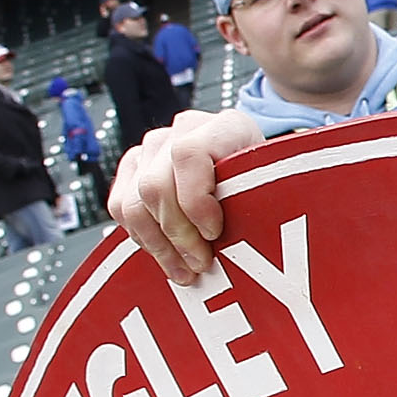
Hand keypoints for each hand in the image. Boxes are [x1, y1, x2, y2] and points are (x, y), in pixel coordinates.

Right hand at [110, 110, 265, 281]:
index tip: (214, 232)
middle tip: (200, 263)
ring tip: (185, 270)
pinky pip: (121, 207)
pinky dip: (142, 238)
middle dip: (178, 235)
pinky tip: (167, 256)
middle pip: (155, 185)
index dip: (195, 200)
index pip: (188, 155)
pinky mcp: (134, 167)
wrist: (258, 171)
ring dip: (159, 245)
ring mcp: (155, 147)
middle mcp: (184, 130)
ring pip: (134, 201)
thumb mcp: (275, 189)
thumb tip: (244, 243)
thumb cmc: (268, 184)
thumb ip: (258, 205)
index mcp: (225, 126)